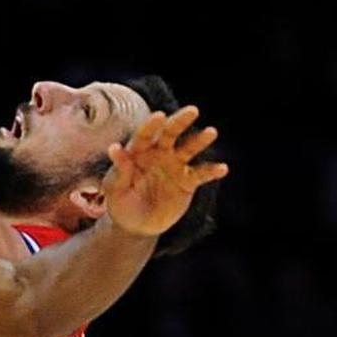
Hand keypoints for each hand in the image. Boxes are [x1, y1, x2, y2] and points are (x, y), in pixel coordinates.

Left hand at [102, 106, 228, 236]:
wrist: (136, 226)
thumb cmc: (120, 203)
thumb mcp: (115, 189)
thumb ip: (119, 169)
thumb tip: (114, 147)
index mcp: (138, 151)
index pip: (144, 135)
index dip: (151, 125)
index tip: (159, 115)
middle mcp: (158, 153)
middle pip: (170, 133)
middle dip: (180, 121)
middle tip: (192, 110)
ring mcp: (175, 166)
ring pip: (189, 149)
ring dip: (200, 140)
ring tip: (211, 132)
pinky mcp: (187, 181)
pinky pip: (201, 174)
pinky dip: (212, 171)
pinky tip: (222, 168)